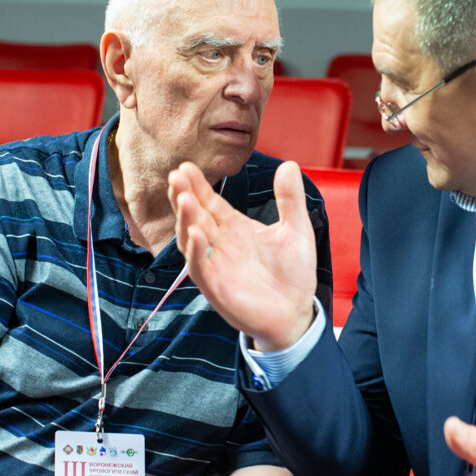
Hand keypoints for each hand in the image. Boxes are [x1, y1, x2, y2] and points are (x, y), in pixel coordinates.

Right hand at [168, 160, 317, 349]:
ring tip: (184, 199)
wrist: (298, 312)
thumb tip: (289, 164)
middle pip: (195, 217)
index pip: (210, 203)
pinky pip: (201, 270)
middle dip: (184, 197)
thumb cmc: (293, 273)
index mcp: (235, 229)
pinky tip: (196, 234)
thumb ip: (290, 199)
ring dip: (186, 220)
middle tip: (177, 176)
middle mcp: (220, 245)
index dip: (197, 185)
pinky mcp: (218, 290)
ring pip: (192, 241)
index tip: (186, 166)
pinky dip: (197, 253)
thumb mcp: (296, 229)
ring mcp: (216, 267)